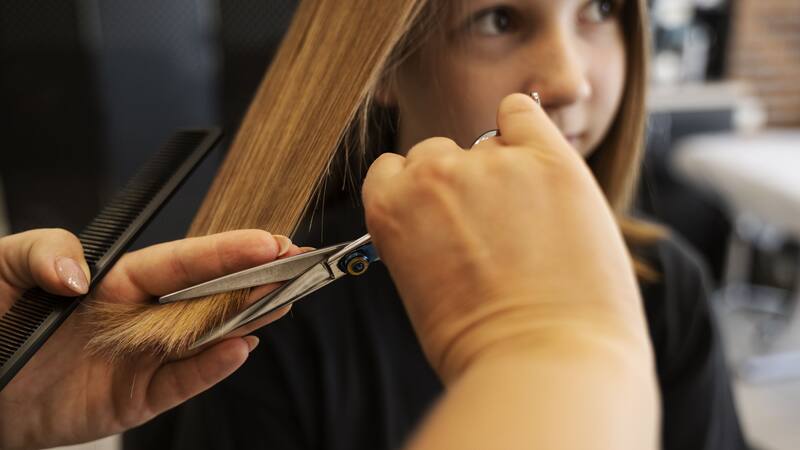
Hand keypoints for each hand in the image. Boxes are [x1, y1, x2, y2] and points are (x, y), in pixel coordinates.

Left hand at [0, 228, 297, 449]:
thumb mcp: (5, 266)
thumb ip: (46, 251)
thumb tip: (83, 274)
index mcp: (120, 278)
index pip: (185, 261)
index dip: (228, 249)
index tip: (268, 240)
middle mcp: (142, 316)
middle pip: (211, 295)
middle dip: (258, 279)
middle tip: (300, 266)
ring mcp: (143, 357)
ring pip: (207, 337)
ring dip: (248, 319)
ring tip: (286, 300)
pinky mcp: (135, 399)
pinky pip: (181, 383)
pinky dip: (211, 369)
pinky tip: (240, 348)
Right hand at [362, 93, 650, 381]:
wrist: (545, 365)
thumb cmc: (480, 345)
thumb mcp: (418, 291)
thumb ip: (417, 237)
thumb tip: (440, 215)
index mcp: (391, 209)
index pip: (391, 170)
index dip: (416, 193)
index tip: (439, 215)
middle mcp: (434, 175)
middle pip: (435, 154)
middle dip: (456, 184)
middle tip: (490, 228)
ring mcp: (493, 163)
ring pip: (486, 142)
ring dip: (501, 171)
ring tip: (531, 225)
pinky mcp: (549, 160)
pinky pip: (523, 112)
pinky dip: (526, 128)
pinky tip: (539, 164)